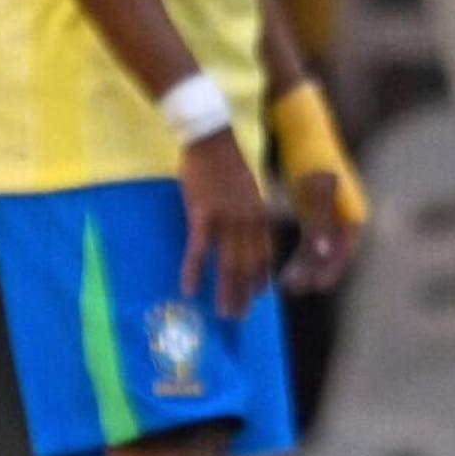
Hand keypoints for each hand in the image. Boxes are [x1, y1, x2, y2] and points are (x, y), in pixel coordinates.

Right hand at [177, 130, 279, 320]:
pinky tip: (189, 290)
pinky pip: (199, 251)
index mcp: (260, 215)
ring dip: (225, 292)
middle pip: (248, 266)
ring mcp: (227, 220)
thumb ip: (248, 212)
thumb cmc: (225, 162)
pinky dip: (194, 272)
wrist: (210, 139)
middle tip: (238, 317)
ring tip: (222, 313)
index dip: (261, 278)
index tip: (258, 297)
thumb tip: (243, 232)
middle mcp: (248, 221)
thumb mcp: (247, 188)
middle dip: (243, 294)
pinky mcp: (203, 216)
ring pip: (228, 264)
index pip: (265, 254)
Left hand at [284, 165, 360, 295]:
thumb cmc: (306, 156)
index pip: (346, 251)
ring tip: (285, 282)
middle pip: (333, 254)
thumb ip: (318, 222)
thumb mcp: (311, 190)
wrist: (298, 128)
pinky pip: (312, 241)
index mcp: (354, 211)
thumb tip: (325, 254)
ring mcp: (332, 215)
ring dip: (305, 266)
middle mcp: (347, 216)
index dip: (330, 270)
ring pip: (321, 250)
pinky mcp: (316, 212)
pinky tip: (286, 267)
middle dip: (314, 272)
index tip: (312, 286)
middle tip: (292, 287)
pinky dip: (301, 255)